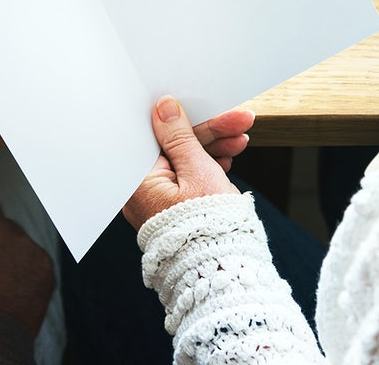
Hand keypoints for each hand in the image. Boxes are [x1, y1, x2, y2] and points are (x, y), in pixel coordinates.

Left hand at [123, 96, 242, 230]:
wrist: (224, 272)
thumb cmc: (207, 225)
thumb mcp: (198, 171)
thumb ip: (181, 137)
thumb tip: (163, 107)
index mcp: (137, 181)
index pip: (158, 136)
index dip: (186, 118)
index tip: (206, 106)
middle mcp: (142, 191)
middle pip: (174, 148)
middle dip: (209, 133)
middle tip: (238, 119)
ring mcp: (158, 201)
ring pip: (185, 162)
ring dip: (214, 147)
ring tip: (241, 138)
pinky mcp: (174, 209)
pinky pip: (188, 179)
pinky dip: (209, 167)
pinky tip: (228, 158)